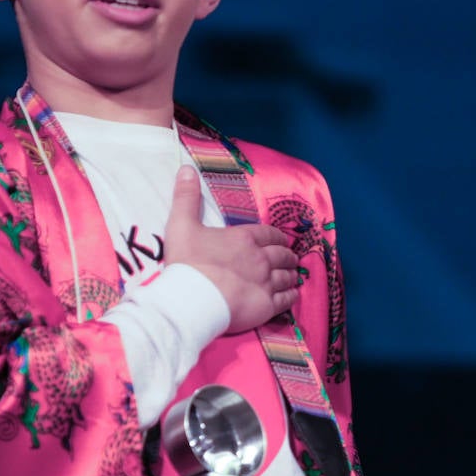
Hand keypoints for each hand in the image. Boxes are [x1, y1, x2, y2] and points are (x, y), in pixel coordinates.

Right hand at [164, 166, 300, 333]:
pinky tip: (292, 295)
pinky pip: (286, 299)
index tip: (280, 240)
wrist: (192, 300)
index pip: (269, 234)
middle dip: (287, 255)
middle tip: (290, 257)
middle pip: (282, 254)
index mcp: (244, 238)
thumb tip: (186, 168)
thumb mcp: (181, 225)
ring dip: (292, 274)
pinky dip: (292, 296)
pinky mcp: (266, 306)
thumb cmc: (187, 263)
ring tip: (294, 275)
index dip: (277, 237)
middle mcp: (260, 258)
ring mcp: (266, 283)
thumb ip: (186, 197)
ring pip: (287, 276)